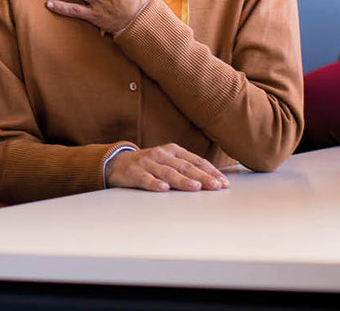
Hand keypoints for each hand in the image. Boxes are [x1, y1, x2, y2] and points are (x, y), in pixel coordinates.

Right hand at [106, 143, 229, 191]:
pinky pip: (145, 179)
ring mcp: (146, 163)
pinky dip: (154, 183)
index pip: (196, 161)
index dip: (210, 171)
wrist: (115, 162)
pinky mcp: (133, 172)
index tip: (223, 183)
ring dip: (182, 180)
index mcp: (172, 150)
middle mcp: (161, 154)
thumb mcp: (168, 161)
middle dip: (202, 177)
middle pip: (185, 167)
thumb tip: (213, 181)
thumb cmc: (148, 165)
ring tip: (195, 187)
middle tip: (216, 186)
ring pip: (167, 173)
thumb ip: (187, 168)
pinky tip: (163, 189)